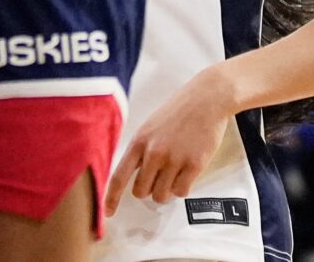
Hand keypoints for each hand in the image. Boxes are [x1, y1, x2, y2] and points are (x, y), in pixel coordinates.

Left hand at [106, 64, 236, 217]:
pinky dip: (182, 187)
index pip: (119, 176)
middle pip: (141, 192)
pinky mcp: (194, 165)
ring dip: (166, 189)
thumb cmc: (177, 112)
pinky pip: (181, 192)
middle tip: (159, 174)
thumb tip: (135, 177)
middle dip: (149, 188)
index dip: (111, 197)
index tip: (107, 213)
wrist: (206, 99)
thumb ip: (142, 150)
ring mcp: (174, 160)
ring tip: (174, 170)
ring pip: (162, 195)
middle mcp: (154, 153)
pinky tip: (186, 171)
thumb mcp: (150, 127)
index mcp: (139, 141)